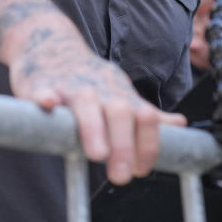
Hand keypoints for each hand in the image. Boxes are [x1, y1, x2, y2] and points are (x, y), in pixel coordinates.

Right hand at [7, 29, 185, 184]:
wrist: (51, 46)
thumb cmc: (88, 79)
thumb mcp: (121, 94)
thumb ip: (145, 114)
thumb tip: (180, 125)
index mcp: (120, 96)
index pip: (146, 116)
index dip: (148, 144)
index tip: (141, 169)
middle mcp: (100, 90)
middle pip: (120, 111)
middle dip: (124, 144)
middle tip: (121, 175)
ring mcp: (70, 86)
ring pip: (85, 103)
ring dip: (93, 127)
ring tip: (97, 154)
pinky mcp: (41, 85)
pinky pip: (43, 90)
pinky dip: (46, 97)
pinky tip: (48, 105)